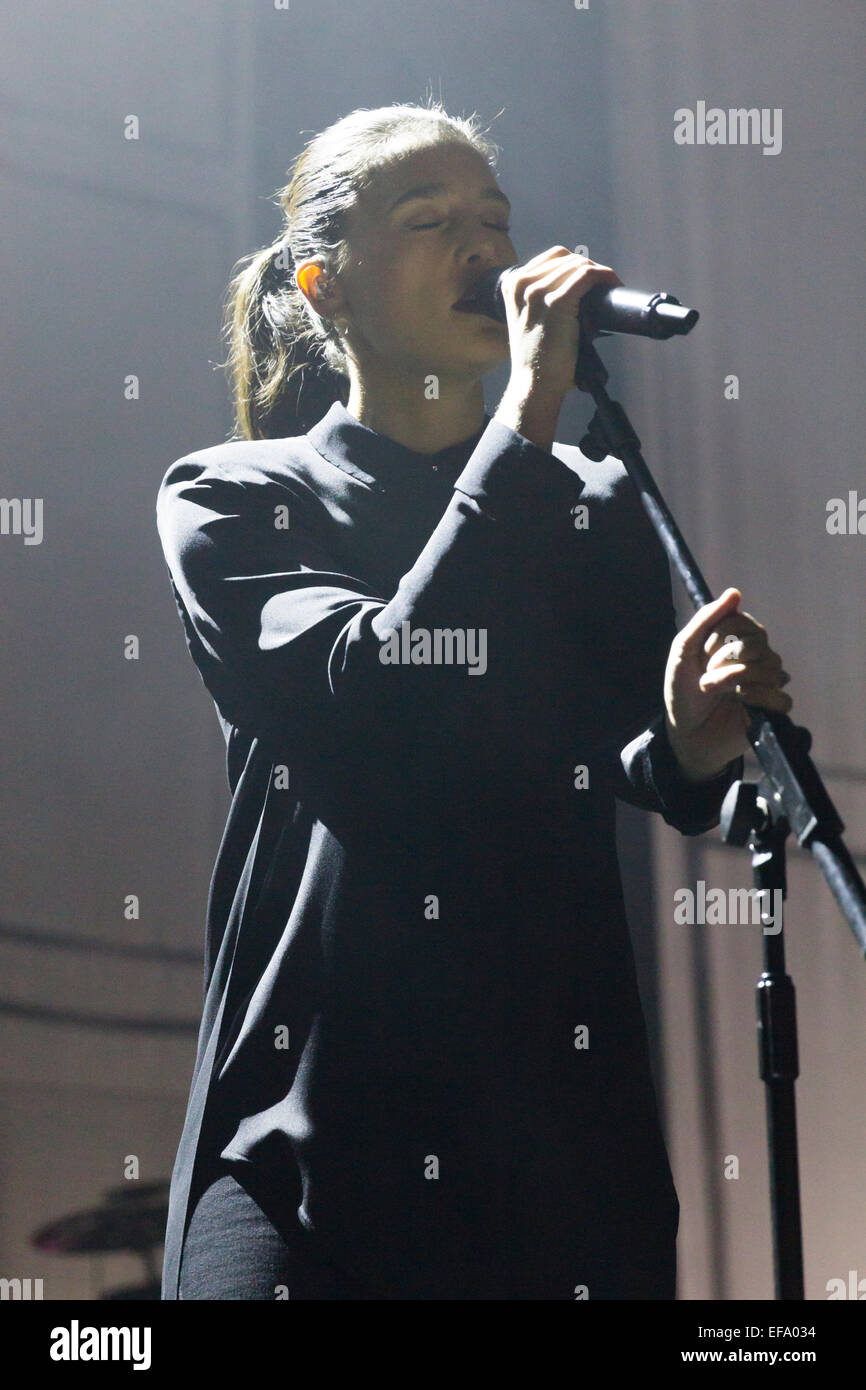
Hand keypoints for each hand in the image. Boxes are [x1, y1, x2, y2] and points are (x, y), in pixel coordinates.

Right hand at [494, 248, 621, 448]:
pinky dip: (604, 277)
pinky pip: (587, 276)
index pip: (553, 257)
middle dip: (590, 268)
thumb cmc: (537, 360)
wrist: (535, 385)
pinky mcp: (557, 303)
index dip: (577, 263)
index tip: (591, 278)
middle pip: (567, 258)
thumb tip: (579, 286)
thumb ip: (542, 299)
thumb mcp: (528, 320)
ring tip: (610, 286)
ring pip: (579, 265)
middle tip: (604, 284)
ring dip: (600, 272)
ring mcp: (538, 293)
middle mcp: (522, 284)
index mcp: (512, 285)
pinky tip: (612, 284)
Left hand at [664, 588, 792, 781]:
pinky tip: (740, 703)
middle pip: (759, 644)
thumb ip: (706, 619)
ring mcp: (766, 684)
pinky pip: (781, 697)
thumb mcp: (683, 651)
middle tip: (706, 676)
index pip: (745, 623)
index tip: (703, 651)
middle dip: (725, 659)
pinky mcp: (772, 710)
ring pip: (771, 669)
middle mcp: (756, 659)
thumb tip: (734, 592)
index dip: (722, 635)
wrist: (684, 732)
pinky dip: (758, 698)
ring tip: (714, 691)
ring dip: (734, 680)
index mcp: (737, 642)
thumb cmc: (682, 691)